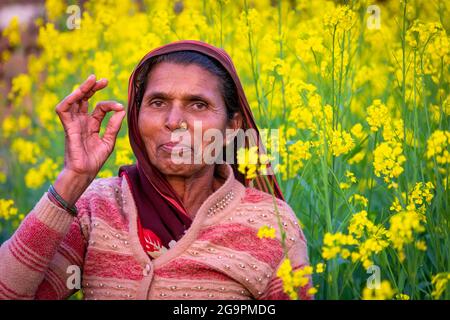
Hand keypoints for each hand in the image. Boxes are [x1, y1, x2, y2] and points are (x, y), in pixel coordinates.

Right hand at [53, 75, 125, 205]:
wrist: (85, 172)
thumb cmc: (95, 160)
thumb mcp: (109, 141)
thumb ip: (114, 126)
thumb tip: (122, 111)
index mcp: (92, 124)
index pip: (100, 108)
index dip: (110, 105)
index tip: (120, 107)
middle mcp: (82, 121)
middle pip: (85, 99)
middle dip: (93, 88)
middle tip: (103, 80)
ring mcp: (74, 123)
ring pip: (74, 100)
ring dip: (82, 89)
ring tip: (92, 80)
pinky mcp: (68, 127)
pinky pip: (63, 110)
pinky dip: (69, 100)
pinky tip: (79, 93)